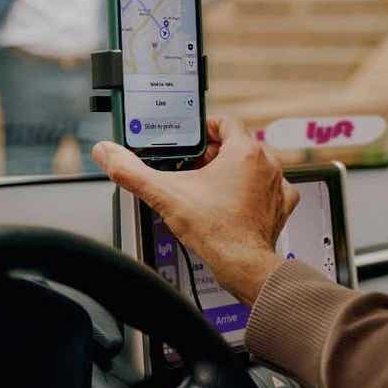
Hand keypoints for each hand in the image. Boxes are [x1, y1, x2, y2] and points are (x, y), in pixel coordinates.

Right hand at [92, 117, 299, 304]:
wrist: (243, 265)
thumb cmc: (215, 231)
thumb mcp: (165, 195)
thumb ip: (131, 171)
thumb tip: (107, 153)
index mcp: (244, 151)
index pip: (225, 121)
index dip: (204, 127)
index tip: (192, 139)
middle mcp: (267, 164)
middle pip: (237, 144)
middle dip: (213, 153)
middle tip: (193, 166)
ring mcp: (276, 185)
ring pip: (252, 166)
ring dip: (233, 171)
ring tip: (209, 186)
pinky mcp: (280, 206)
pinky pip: (267, 189)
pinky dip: (251, 192)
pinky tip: (235, 201)